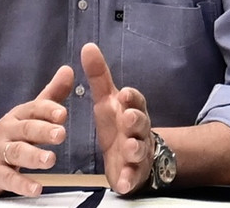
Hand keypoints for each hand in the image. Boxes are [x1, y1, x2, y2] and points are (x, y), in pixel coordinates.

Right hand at [0, 64, 72, 195]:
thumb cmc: (7, 134)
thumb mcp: (27, 114)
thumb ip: (50, 95)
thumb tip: (68, 70)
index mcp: (18, 116)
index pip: (32, 109)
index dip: (47, 110)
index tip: (62, 113)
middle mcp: (8, 131)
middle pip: (25, 129)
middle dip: (43, 131)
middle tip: (61, 134)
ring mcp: (0, 153)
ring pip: (16, 152)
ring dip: (33, 156)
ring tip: (50, 160)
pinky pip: (8, 179)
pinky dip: (22, 184)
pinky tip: (36, 188)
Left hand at [81, 42, 153, 194]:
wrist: (131, 155)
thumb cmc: (118, 123)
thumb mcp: (106, 99)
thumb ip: (98, 76)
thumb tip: (88, 46)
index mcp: (132, 110)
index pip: (136, 101)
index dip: (131, 98)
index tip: (123, 94)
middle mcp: (138, 131)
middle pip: (141, 124)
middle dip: (135, 121)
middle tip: (127, 118)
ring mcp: (138, 153)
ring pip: (140, 150)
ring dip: (135, 148)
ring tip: (128, 147)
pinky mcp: (133, 174)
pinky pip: (133, 177)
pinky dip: (130, 180)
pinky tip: (123, 183)